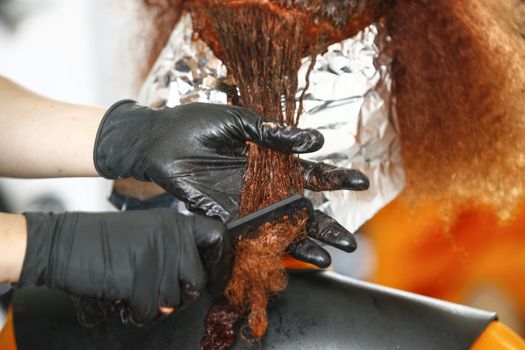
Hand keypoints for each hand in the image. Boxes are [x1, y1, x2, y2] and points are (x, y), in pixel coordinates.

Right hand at [17, 209, 231, 323]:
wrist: (62, 243)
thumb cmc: (101, 239)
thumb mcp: (147, 231)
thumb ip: (174, 247)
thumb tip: (196, 276)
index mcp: (175, 223)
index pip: (217, 236)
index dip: (222, 261)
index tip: (216, 278)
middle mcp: (171, 237)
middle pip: (198, 280)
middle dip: (182, 295)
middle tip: (161, 294)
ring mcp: (156, 258)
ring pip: (175, 300)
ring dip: (155, 305)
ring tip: (135, 293)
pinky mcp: (138, 279)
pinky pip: (150, 310)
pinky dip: (137, 313)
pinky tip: (124, 300)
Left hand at [94, 101, 368, 266]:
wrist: (160, 139)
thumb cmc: (198, 124)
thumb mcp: (240, 121)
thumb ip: (273, 133)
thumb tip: (315, 142)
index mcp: (272, 160)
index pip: (311, 172)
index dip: (337, 179)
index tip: (361, 183)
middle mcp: (263, 186)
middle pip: (302, 210)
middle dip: (326, 226)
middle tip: (348, 242)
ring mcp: (245, 203)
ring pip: (280, 228)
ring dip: (302, 245)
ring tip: (326, 260)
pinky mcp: (223, 215)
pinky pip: (248, 235)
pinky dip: (265, 248)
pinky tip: (282, 261)